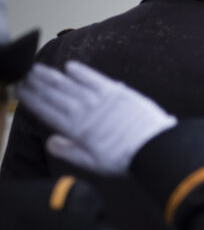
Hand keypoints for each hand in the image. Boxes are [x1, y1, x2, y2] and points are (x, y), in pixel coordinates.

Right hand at [16, 61, 175, 174]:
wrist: (155, 148)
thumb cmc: (125, 158)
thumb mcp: (93, 163)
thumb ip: (69, 151)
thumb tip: (50, 141)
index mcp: (78, 129)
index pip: (48, 111)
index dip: (32, 101)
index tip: (21, 92)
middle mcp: (86, 112)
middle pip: (56, 95)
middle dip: (38, 85)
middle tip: (25, 76)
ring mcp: (101, 100)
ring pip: (71, 85)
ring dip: (54, 76)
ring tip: (39, 69)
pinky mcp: (118, 93)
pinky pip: (95, 79)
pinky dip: (82, 72)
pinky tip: (70, 66)